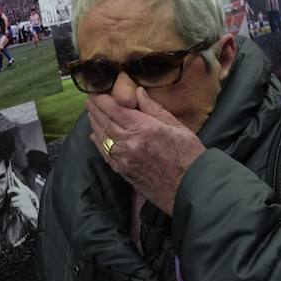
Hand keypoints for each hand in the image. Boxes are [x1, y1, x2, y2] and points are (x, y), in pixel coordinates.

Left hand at [8, 173, 38, 224]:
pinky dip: (13, 206)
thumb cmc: (27, 205)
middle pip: (13, 188)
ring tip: (16, 205)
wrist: (32, 212)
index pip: (19, 182)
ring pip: (12, 199)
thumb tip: (12, 191)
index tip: (12, 173)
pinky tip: (17, 207)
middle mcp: (24, 193)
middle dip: (9, 191)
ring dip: (13, 203)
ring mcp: (22, 198)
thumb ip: (19, 194)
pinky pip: (13, 204)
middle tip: (8, 193)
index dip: (15, 177)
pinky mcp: (20, 203)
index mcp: (25, 191)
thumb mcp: (24, 198)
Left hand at [86, 88, 205, 215]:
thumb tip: (137, 92)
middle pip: (105, 122)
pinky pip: (105, 153)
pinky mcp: (123, 171)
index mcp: (144, 128)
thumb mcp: (177, 126)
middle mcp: (129, 143)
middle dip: (95, 109)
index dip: (102, 100)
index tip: (95, 92)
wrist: (192, 189)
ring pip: (102, 137)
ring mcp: (124, 159)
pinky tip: (95, 135)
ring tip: (91, 113)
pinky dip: (97, 141)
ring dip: (94, 123)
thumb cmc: (190, 156)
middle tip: (89, 100)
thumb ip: (154, 109)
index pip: (115, 109)